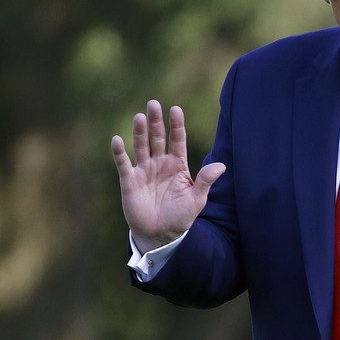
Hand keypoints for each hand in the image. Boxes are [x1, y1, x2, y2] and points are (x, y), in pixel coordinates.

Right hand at [111, 100, 225, 252]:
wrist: (160, 235)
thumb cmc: (181, 217)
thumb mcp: (196, 200)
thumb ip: (205, 181)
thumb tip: (222, 165)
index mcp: (177, 164)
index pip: (177, 140)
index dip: (176, 125)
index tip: (176, 109)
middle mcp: (160, 163)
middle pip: (157, 138)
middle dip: (155, 122)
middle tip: (153, 103)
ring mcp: (144, 170)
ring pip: (141, 146)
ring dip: (139, 132)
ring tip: (139, 117)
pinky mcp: (129, 181)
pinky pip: (124, 164)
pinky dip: (120, 153)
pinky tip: (117, 140)